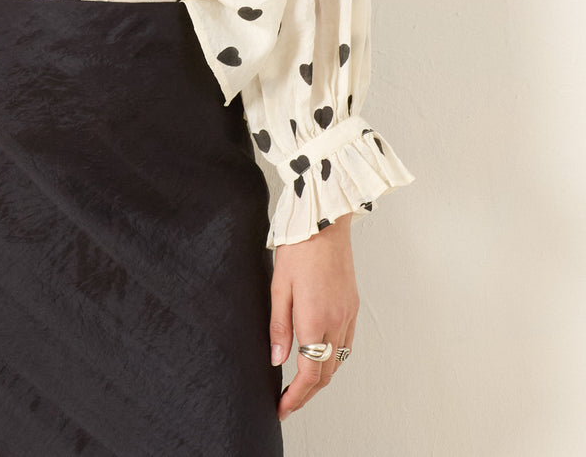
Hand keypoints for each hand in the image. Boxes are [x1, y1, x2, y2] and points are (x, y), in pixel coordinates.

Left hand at [269, 213, 357, 419]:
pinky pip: (346, 344)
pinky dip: (333, 359)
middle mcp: (337, 321)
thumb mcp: (278, 285)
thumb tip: (276, 360)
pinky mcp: (353, 305)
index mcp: (315, 319)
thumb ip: (279, 326)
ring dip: (321, 379)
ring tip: (300, 385)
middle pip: (326, 374)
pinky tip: (319, 357)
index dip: (295, 397)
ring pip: (338, 362)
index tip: (282, 408)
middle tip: (287, 402)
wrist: (325, 220)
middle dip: (307, 394)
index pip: (309, 374)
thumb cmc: (298, 248)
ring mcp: (348, 314)